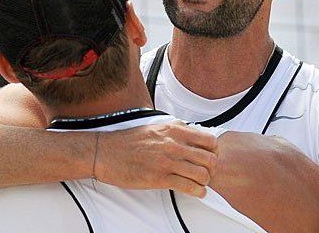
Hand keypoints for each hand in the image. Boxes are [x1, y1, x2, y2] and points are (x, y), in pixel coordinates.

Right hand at [94, 122, 217, 197]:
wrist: (106, 152)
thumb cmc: (128, 141)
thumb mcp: (154, 126)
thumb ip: (174, 128)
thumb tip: (189, 129)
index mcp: (173, 129)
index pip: (208, 140)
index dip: (212, 150)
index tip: (208, 155)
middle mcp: (173, 144)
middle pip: (209, 158)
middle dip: (211, 167)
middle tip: (206, 171)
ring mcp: (167, 162)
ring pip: (202, 174)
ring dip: (204, 181)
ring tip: (200, 183)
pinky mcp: (160, 178)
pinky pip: (189, 187)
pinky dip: (197, 191)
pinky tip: (196, 191)